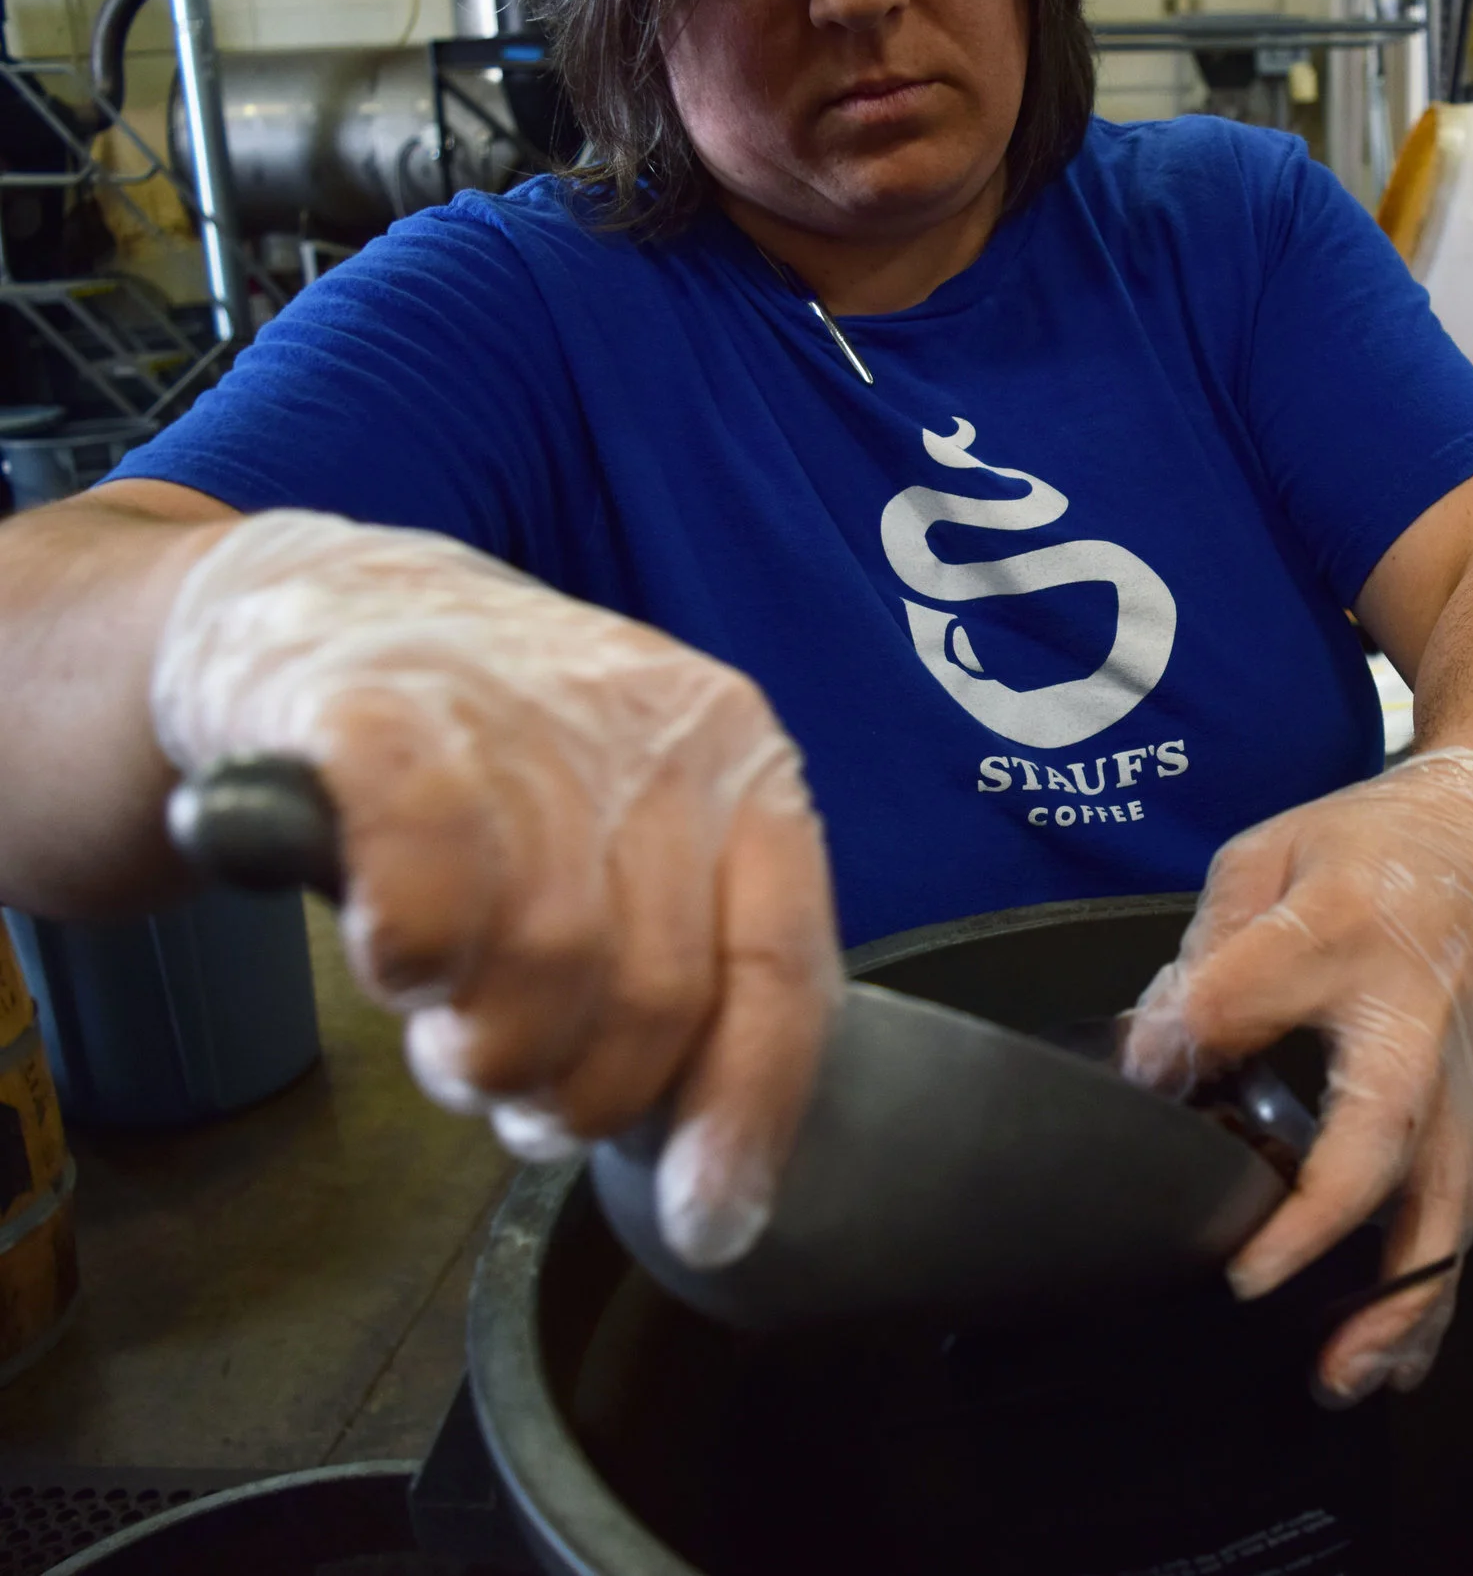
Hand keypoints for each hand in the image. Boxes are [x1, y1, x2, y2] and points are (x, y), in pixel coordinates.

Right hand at [151, 511, 836, 1268]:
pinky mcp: (375, 715)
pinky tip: (396, 958)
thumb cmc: (504, 765)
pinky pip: (425, 900)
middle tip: (512, 1084)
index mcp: (746, 765)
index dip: (746, 1115)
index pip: (779, 970)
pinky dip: (410, 962)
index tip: (715, 1224)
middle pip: (650, 996)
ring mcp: (523, 712)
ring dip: (480, 1049)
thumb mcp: (632, 842)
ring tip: (445, 1020)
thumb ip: (686, 970)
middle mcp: (658, 730)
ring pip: (542, 965)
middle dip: (574, 1092)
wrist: (334, 607)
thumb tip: (724, 1194)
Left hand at [1121, 747, 1472, 1404]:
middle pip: (1381, 1132)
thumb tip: (1152, 1052)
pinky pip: (1461, 1217)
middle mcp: (1416, 1020)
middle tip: (1252, 1283)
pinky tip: (1394, 1358)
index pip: (1253, 988)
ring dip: (1396, 1298)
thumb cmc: (1378, 850)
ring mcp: (1461, 1079)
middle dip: (1321, 1220)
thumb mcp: (1271, 856)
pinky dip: (1431, 1296)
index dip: (1188, 1032)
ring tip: (1340, 1370)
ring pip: (1444, 1206)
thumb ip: (1208, 951)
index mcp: (1349, 931)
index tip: (1144, 1069)